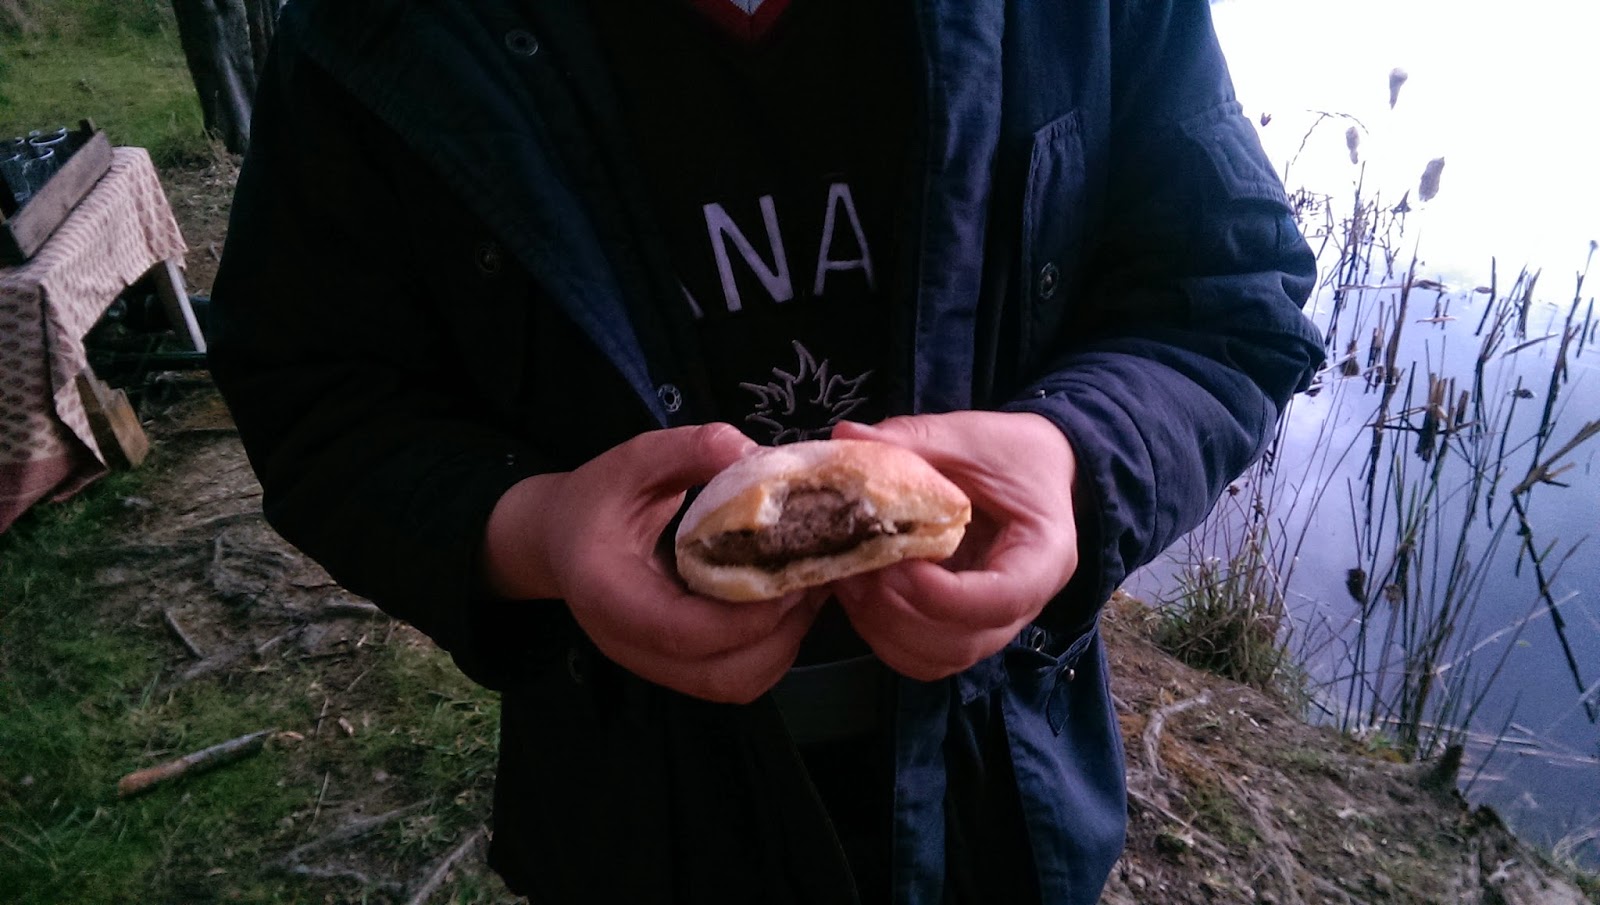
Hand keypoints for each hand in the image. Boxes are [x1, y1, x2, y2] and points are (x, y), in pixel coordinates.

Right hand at [481, 424, 823, 702]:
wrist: (562, 539)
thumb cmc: (597, 499)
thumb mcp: (636, 460)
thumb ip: (692, 450)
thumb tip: (758, 455)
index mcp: (609, 594)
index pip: (683, 631)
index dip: (746, 613)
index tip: (790, 570)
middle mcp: (629, 645)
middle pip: (719, 674)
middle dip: (779, 632)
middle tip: (813, 575)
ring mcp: (654, 665)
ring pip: (735, 684)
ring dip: (783, 644)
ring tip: (807, 587)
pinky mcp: (677, 669)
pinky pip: (736, 679)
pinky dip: (773, 650)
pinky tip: (787, 603)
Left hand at [829, 413, 1079, 680]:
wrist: (1040, 470)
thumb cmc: (1012, 454)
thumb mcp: (969, 437)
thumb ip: (913, 441)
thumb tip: (846, 437)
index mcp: (1043, 555)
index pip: (1001, 599)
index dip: (941, 594)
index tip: (895, 564)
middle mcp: (1025, 603)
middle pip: (963, 641)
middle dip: (899, 613)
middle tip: (858, 568)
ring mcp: (993, 624)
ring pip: (938, 658)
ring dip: (884, 628)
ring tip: (852, 578)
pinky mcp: (964, 628)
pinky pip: (923, 657)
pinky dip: (884, 636)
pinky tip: (861, 594)